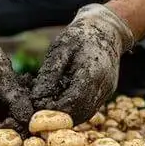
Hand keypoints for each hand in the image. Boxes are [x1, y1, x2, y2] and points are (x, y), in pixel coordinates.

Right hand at [0, 23, 33, 141]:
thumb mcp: (6, 79)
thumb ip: (18, 102)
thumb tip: (31, 123)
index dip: (10, 137)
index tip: (29, 130)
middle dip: (9, 132)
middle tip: (29, 124)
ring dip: (6, 124)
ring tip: (23, 114)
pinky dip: (1, 116)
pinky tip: (14, 107)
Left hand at [32, 4, 135, 123]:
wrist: (107, 29)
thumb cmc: (80, 36)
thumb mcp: (61, 48)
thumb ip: (50, 73)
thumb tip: (37, 97)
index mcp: (92, 72)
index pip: (73, 101)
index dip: (54, 109)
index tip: (37, 109)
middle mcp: (104, 85)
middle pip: (80, 112)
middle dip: (59, 116)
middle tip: (39, 112)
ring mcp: (107, 91)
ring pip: (86, 114)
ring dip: (66, 115)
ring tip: (48, 108)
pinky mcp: (107, 93)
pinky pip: (90, 108)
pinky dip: (75, 110)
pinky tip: (60, 104)